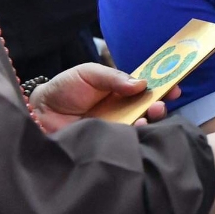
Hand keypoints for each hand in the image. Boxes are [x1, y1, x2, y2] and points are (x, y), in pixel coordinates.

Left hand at [29, 63, 179, 132]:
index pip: (147, 87)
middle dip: (160, 103)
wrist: (39, 112)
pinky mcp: (108, 140)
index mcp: (121, 89)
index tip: (175, 86)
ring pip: (141, 122)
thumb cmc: (64, 88)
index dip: (162, 85)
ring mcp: (116, 125)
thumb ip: (114, 77)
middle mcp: (122, 107)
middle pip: (148, 106)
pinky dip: (135, 133)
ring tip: (151, 113)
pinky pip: (127, 138)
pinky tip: (136, 126)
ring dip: (150, 118)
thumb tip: (141, 84)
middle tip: (162, 101)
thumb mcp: (89, 73)